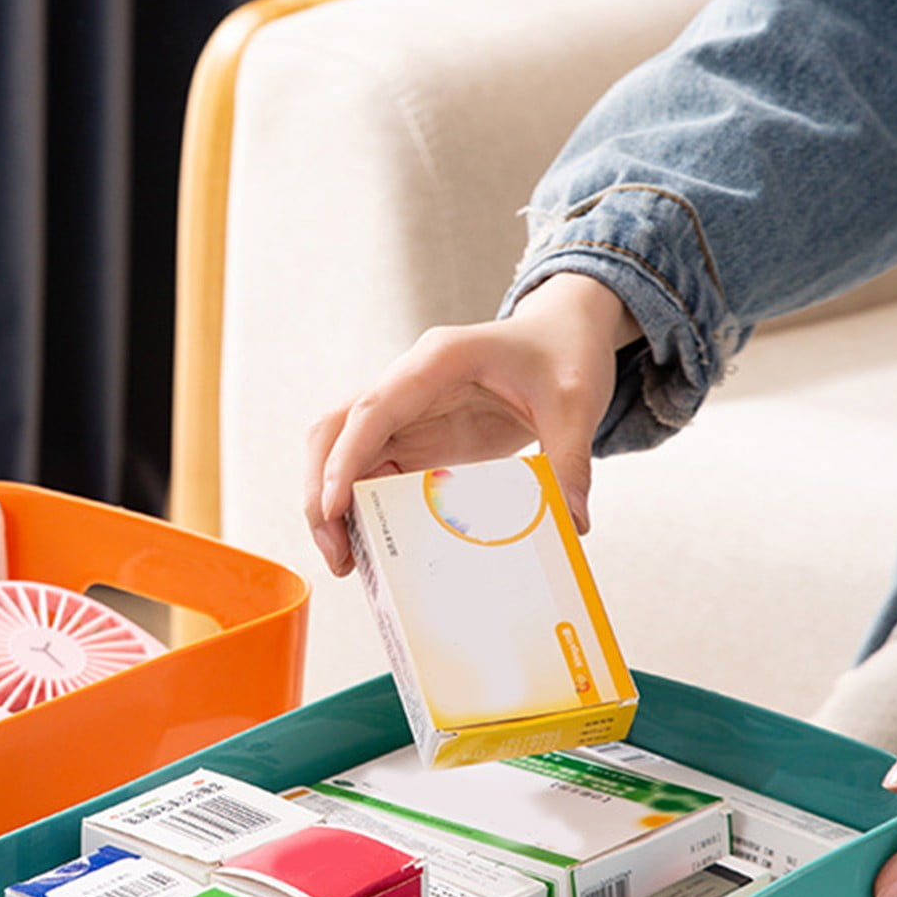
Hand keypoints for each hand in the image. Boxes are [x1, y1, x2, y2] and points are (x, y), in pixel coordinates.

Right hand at [303, 273, 639, 576]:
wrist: (562, 335)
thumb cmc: (563, 354)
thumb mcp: (576, 403)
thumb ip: (570, 460)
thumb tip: (571, 524)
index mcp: (438, 360)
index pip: (372, 410)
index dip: (345, 459)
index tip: (332, 508)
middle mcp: (407, 383)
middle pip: (334, 431)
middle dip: (320, 490)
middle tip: (336, 552)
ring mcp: (404, 411)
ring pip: (341, 453)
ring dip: (332, 505)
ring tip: (346, 560)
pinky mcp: (412, 437)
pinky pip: (369, 471)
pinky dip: (360, 508)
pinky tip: (372, 546)